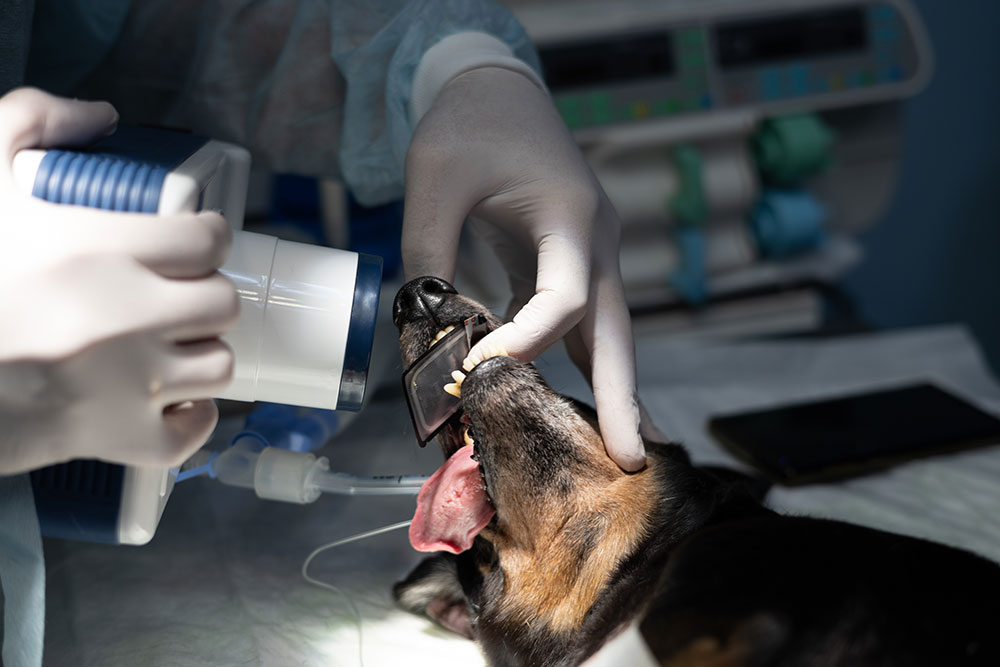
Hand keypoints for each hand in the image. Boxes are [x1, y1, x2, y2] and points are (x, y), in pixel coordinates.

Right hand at [0, 88, 238, 473]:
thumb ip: (31, 121)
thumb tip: (99, 116)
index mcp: (95, 248)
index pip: (206, 240)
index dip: (205, 237)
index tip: (192, 242)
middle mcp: (123, 316)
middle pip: (222, 303)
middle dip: (205, 294)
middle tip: (177, 294)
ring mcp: (124, 384)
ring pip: (217, 366)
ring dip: (200, 352)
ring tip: (170, 343)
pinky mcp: (113, 437)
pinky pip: (189, 435)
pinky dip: (188, 419)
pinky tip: (167, 399)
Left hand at [402, 68, 644, 470]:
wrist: (495, 89)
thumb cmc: (467, 125)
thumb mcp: (435, 178)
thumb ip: (428, 252)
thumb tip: (425, 331)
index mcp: (572, 218)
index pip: (562, 299)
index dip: (523, 342)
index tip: (475, 369)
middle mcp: (597, 242)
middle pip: (616, 331)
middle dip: (624, 397)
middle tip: (631, 461)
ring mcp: (591, 253)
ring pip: (607, 333)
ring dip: (614, 390)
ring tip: (624, 451)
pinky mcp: (570, 262)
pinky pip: (580, 323)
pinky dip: (579, 364)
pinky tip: (579, 404)